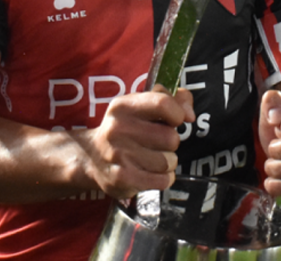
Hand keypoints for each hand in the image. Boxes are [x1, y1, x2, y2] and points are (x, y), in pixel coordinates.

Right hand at [83, 85, 194, 199]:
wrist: (91, 159)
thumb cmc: (126, 129)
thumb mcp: (141, 106)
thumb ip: (172, 99)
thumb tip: (190, 115)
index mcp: (123, 106)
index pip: (163, 103)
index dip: (177, 114)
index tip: (174, 120)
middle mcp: (118, 128)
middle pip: (171, 137)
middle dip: (170, 142)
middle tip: (157, 143)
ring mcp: (119, 155)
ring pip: (169, 161)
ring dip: (167, 162)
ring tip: (151, 158)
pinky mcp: (122, 179)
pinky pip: (163, 180)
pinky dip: (163, 178)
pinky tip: (150, 173)